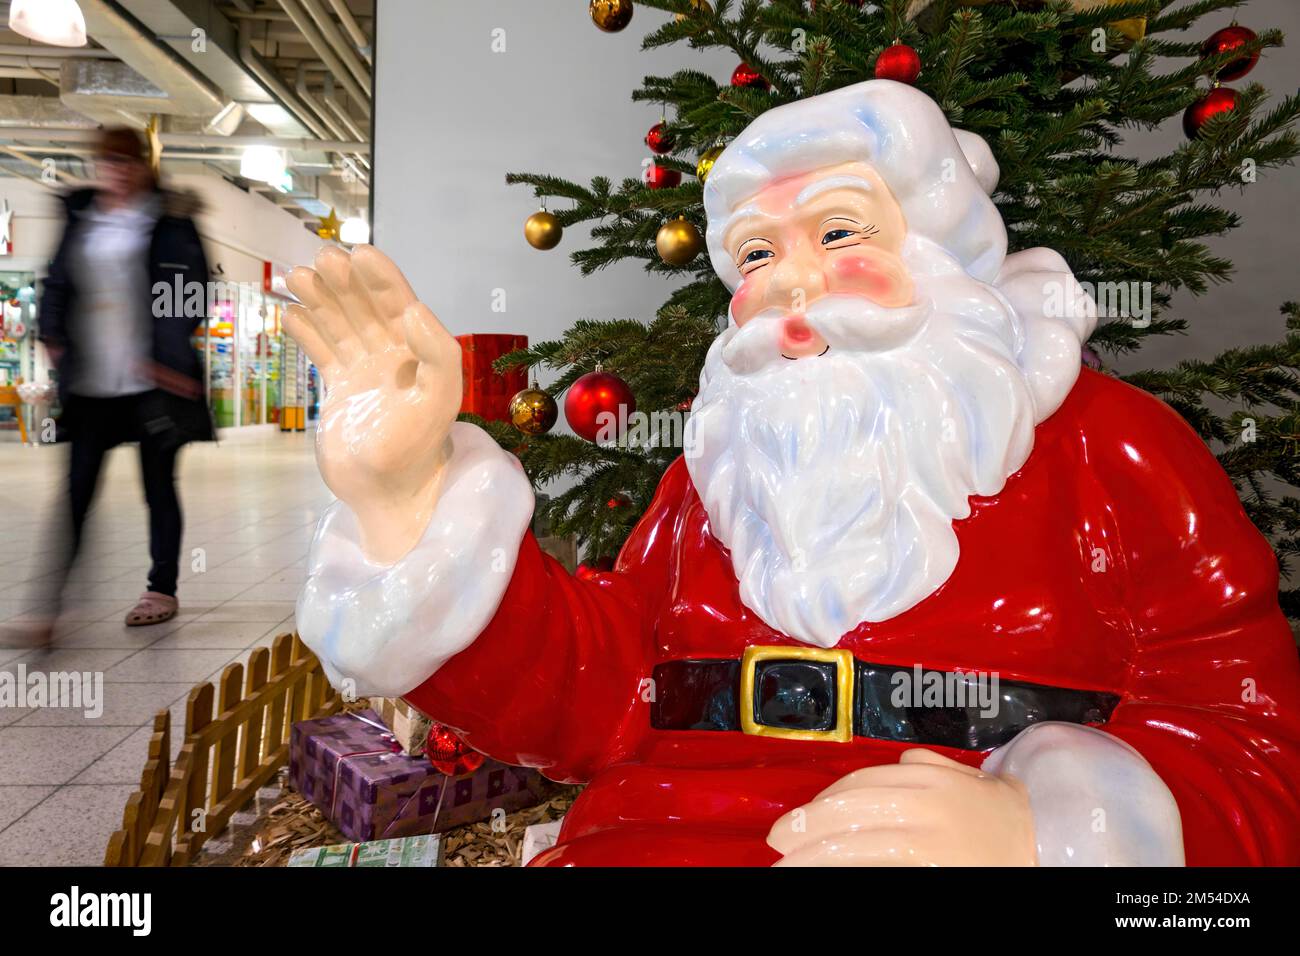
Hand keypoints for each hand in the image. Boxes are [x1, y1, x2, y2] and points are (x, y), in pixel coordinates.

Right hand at [284, 245, 461, 563]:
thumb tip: (413, 308)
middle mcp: (392, 357)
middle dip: (344, 282)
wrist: (388, 492)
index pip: (398, 304)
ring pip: (339, 325)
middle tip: (321, 259)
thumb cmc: (418, 447)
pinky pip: (321, 351)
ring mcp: (364, 372)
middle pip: (364, 308)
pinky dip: (306, 332)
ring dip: (319, 299)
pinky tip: (289, 312)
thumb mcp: (439, 398)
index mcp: (420, 354)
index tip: (358, 251)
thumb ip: (437, 353)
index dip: (380, 277)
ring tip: (296, 276)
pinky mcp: (340, 390)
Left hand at [766, 748, 1037, 865]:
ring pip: (859, 845)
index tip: (799, 818)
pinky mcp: (935, 871)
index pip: (862, 783)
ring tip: (788, 866)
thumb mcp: (967, 778)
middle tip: (777, 841)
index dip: (822, 801)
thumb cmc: (1008, 816)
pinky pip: (882, 870)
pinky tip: (831, 877)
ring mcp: (932, 842)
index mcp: (931, 779)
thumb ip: (931, 766)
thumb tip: (900, 760)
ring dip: (816, 857)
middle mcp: (929, 806)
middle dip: (807, 827)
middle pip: (851, 811)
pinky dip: (852, 872)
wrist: (1055, 844)